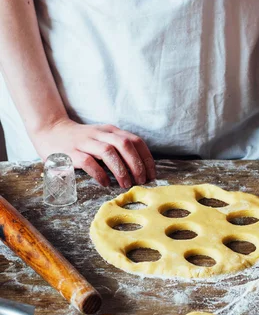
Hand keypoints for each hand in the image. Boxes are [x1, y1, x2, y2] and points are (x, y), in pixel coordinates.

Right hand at [31, 119, 155, 186]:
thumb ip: (118, 149)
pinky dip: (99, 173)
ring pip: (108, 151)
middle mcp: (100, 134)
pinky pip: (89, 162)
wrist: (49, 131)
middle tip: (141, 181)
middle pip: (125, 144)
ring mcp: (85, 142)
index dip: (146, 158)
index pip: (135, 141)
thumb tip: (140, 169)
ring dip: (120, 169)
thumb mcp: (102, 138)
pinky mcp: (72, 153)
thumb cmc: (81, 140)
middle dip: (136, 164)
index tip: (152, 174)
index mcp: (110, 131)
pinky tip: (105, 183)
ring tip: (126, 184)